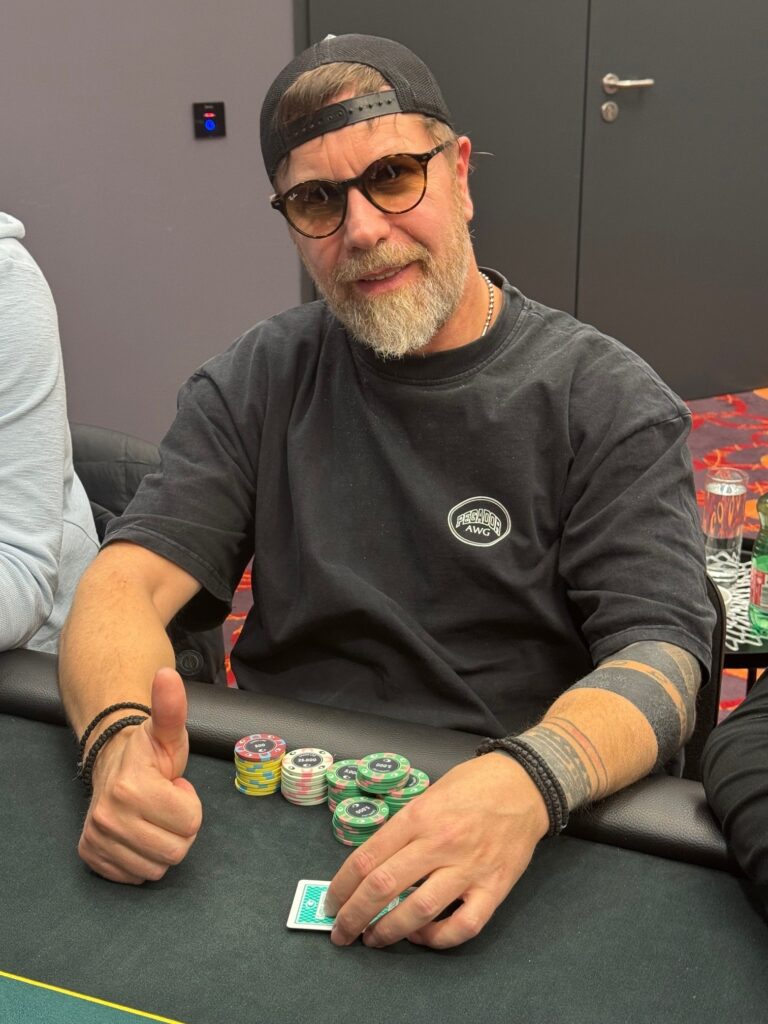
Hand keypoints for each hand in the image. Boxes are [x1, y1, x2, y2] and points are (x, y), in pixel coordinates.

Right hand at [78, 668, 202, 883]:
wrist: (110, 763)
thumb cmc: (148, 752)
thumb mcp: (167, 732)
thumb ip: (172, 708)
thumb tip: (167, 675)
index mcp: (130, 788)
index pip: (191, 822)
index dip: (190, 804)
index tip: (174, 787)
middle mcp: (107, 817)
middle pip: (176, 850)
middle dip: (179, 827)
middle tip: (165, 804)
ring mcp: (97, 840)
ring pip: (157, 868)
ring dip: (162, 844)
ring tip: (152, 817)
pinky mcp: (92, 858)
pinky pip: (136, 877)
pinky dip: (142, 860)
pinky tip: (137, 833)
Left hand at [325, 753, 548, 949]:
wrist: (525, 784)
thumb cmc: (472, 785)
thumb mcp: (429, 793)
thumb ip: (403, 827)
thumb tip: (372, 863)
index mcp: (418, 816)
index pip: (367, 857)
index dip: (342, 886)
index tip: (332, 902)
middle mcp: (439, 842)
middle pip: (384, 886)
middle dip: (354, 916)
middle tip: (341, 933)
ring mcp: (468, 867)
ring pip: (418, 910)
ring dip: (389, 931)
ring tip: (373, 939)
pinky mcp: (494, 887)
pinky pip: (464, 925)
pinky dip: (437, 939)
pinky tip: (422, 937)